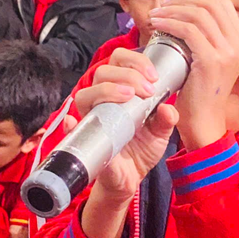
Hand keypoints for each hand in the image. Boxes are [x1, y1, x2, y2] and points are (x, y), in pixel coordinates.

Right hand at [72, 49, 178, 201]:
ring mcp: (92, 117)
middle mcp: (103, 99)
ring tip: (128, 96)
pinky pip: (70, 127)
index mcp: (121, 90)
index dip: (135, 61)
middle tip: (147, 90)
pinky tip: (75, 121)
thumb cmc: (143, 147)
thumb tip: (168, 108)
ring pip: (86, 93)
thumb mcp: (161, 132)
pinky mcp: (84, 137)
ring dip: (107, 90)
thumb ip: (168, 119)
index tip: (154, 76)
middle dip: (127, 74)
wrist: (132, 176)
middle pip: (103, 72)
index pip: (119, 61)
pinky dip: (70, 123)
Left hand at [148, 0, 238, 149]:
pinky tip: (157, 25)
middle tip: (163, 5)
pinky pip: (189, 31)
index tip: (175, 3)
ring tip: (156, 15)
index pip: (221, 3)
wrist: (204, 121)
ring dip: (173, 10)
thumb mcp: (210, 59)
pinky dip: (170, 23)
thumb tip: (185, 11)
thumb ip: (206, 37)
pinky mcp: (212, 61)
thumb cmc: (200, 91)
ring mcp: (228, 52)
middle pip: (211, 3)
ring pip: (199, 14)